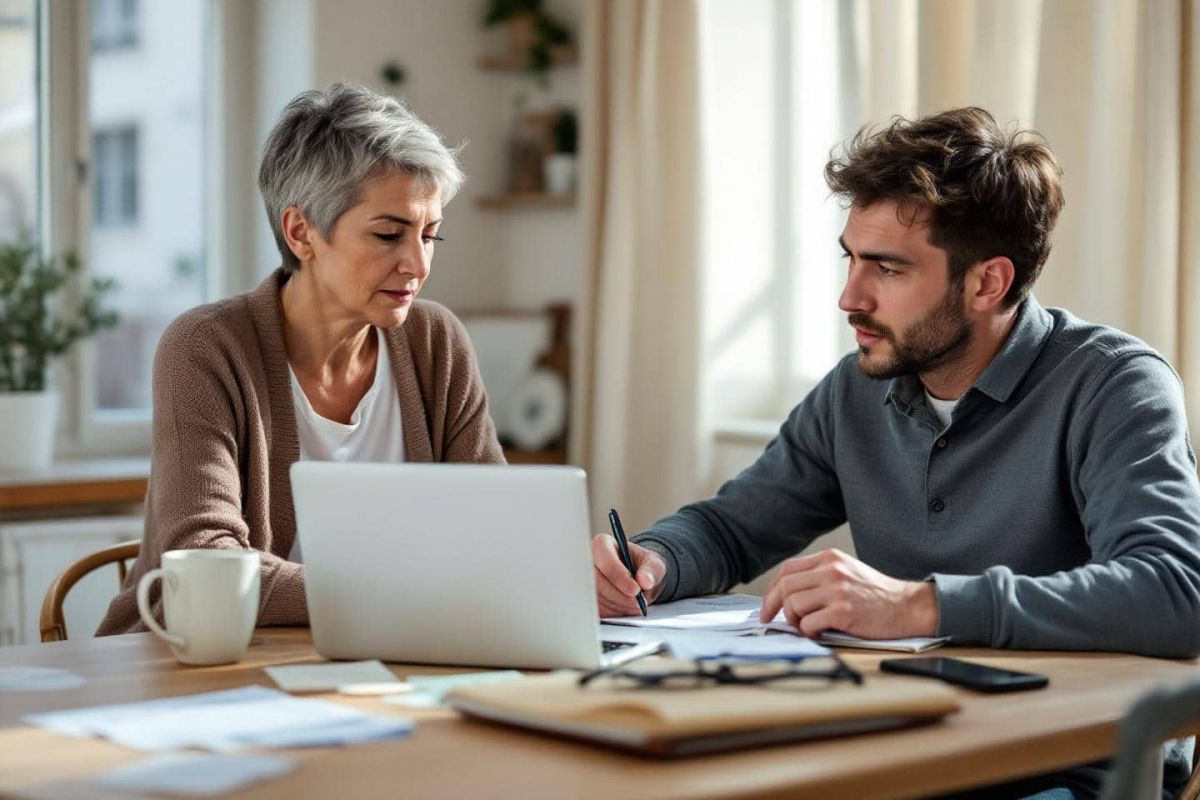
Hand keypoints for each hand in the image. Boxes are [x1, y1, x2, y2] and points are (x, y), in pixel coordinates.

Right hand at [592, 533, 665, 617]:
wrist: (639, 580)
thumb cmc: (643, 567)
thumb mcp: (654, 563)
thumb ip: (651, 570)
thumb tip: (645, 581)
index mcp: (603, 545)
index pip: (605, 561)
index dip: (619, 577)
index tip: (635, 590)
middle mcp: (589, 561)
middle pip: (597, 583)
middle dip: (620, 596)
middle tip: (637, 602)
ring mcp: (584, 581)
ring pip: (597, 599)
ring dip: (618, 606)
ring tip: (634, 605)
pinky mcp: (586, 599)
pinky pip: (596, 610)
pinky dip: (613, 613)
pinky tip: (625, 608)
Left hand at [758, 548, 937, 638]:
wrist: (908, 606)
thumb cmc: (876, 594)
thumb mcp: (847, 572)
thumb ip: (819, 576)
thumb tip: (786, 595)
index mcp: (829, 558)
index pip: (787, 570)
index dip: (771, 590)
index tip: (767, 606)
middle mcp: (832, 570)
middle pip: (785, 587)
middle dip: (775, 607)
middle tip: (775, 620)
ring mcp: (837, 590)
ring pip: (793, 605)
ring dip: (794, 621)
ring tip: (806, 627)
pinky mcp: (844, 612)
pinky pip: (809, 624)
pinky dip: (809, 632)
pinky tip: (819, 633)